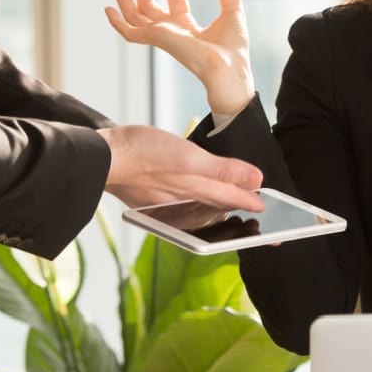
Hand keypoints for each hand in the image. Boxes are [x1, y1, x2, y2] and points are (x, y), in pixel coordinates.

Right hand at [99, 125, 264, 210]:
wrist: (100, 156)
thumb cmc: (142, 154)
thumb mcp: (189, 159)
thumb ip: (223, 170)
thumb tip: (255, 180)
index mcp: (196, 193)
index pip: (234, 200)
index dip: (253, 202)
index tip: (271, 212)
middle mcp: (184, 201)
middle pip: (219, 206)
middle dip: (239, 210)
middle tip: (258, 217)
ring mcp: (167, 199)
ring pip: (201, 205)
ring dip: (219, 206)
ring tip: (233, 208)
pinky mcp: (152, 194)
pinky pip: (183, 201)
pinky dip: (196, 200)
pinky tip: (194, 198)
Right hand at [106, 0, 254, 115]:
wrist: (229, 68)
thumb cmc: (233, 48)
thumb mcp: (233, 9)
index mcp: (184, 25)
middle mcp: (169, 30)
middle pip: (148, 2)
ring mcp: (161, 35)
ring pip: (135, 14)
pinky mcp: (157, 38)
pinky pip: (131, 33)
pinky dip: (118, 23)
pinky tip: (108, 9)